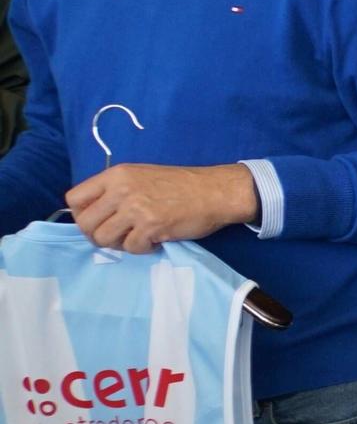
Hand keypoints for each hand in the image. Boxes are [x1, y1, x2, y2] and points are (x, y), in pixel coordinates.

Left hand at [67, 163, 259, 253]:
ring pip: (104, 238)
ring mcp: (135, 209)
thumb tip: (98, 214)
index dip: (81, 215)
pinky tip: (156, 239)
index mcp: (116, 175)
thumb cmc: (181, 184)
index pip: (74, 199)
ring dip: (119, 244)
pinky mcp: (151, 227)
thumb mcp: (141, 176)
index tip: (98, 220)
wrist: (215, 191)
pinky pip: (131, 248)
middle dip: (97, 235)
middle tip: (116, 236)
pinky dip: (143, 248)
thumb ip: (116, 190)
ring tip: (137, 238)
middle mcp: (121, 190)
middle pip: (85, 223)